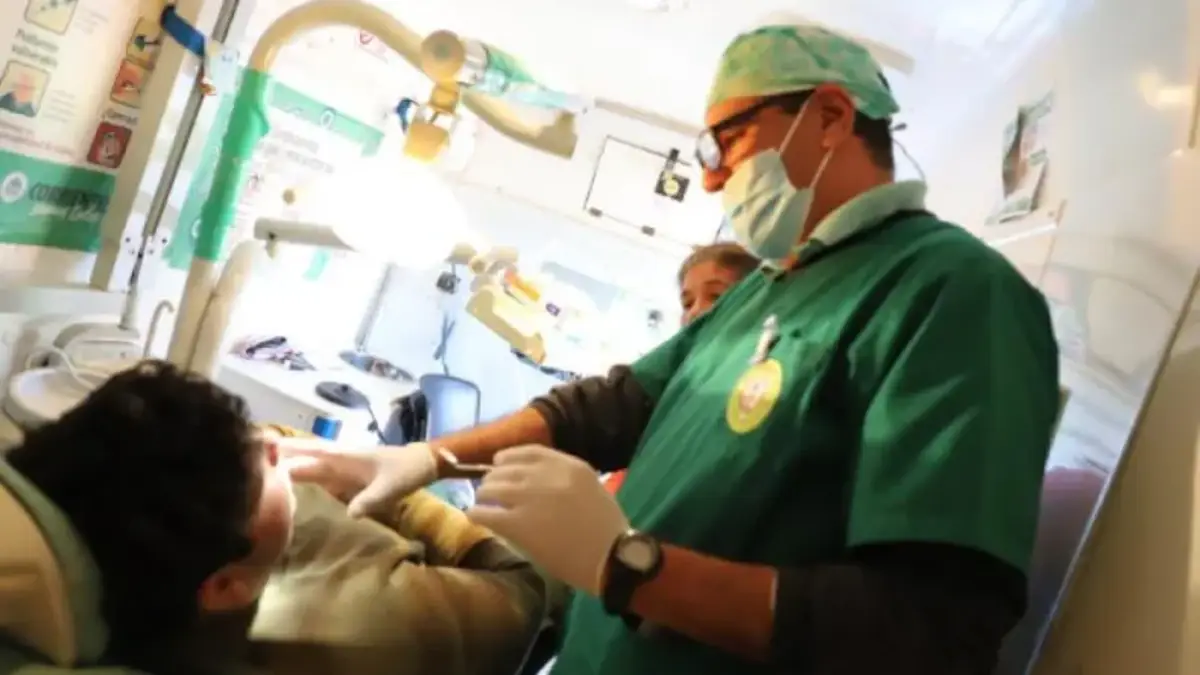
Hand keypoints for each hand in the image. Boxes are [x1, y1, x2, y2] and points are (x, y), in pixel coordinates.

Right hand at [274, 438, 437, 517]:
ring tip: (259, 472)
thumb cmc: (405, 472)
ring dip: (287, 466)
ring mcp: (340, 467)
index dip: (288, 451)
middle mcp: (337, 459)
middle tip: (249, 461)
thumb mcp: (390, 488)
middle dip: (279, 457)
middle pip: (303, 457)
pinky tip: (288, 484)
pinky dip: (301, 476)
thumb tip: (350, 514)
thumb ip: (370, 500)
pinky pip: (317, 475)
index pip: (310, 452)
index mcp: (344, 456)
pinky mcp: (344, 476)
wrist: (421, 464)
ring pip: (308, 465)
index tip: (264, 452)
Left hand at [467, 445, 628, 595]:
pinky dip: (477, 513)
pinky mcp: (518, 525)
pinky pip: (485, 512)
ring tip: (482, 504)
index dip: (508, 457)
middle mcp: (548, 477)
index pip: (528, 452)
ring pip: (490, 488)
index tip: (499, 463)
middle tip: (489, 491)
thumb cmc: (606, 530)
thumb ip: (562, 477)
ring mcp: (531, 499)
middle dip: (494, 479)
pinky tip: (476, 517)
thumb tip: (527, 476)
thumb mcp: (591, 488)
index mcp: (569, 466)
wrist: (612, 559)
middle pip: (505, 469)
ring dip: (483, 496)